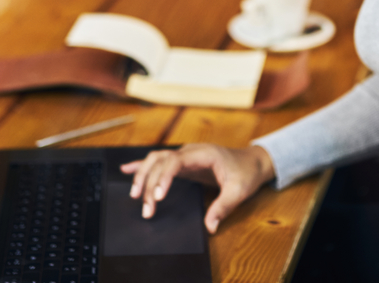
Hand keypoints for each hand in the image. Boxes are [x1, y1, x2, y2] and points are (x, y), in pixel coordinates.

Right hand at [120, 144, 274, 233]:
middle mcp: (190, 151)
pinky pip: (159, 161)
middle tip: (147, 209)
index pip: (175, 161)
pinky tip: (127, 169)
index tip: (158, 196)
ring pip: (156, 160)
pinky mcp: (183, 162)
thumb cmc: (246, 173)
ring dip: (143, 175)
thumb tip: (210, 226)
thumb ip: (223, 207)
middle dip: (150, 184)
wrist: (252, 161)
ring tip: (135, 195)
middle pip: (161, 162)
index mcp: (203, 154)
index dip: (163, 177)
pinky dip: (142, 165)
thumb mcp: (239, 191)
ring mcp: (185, 155)